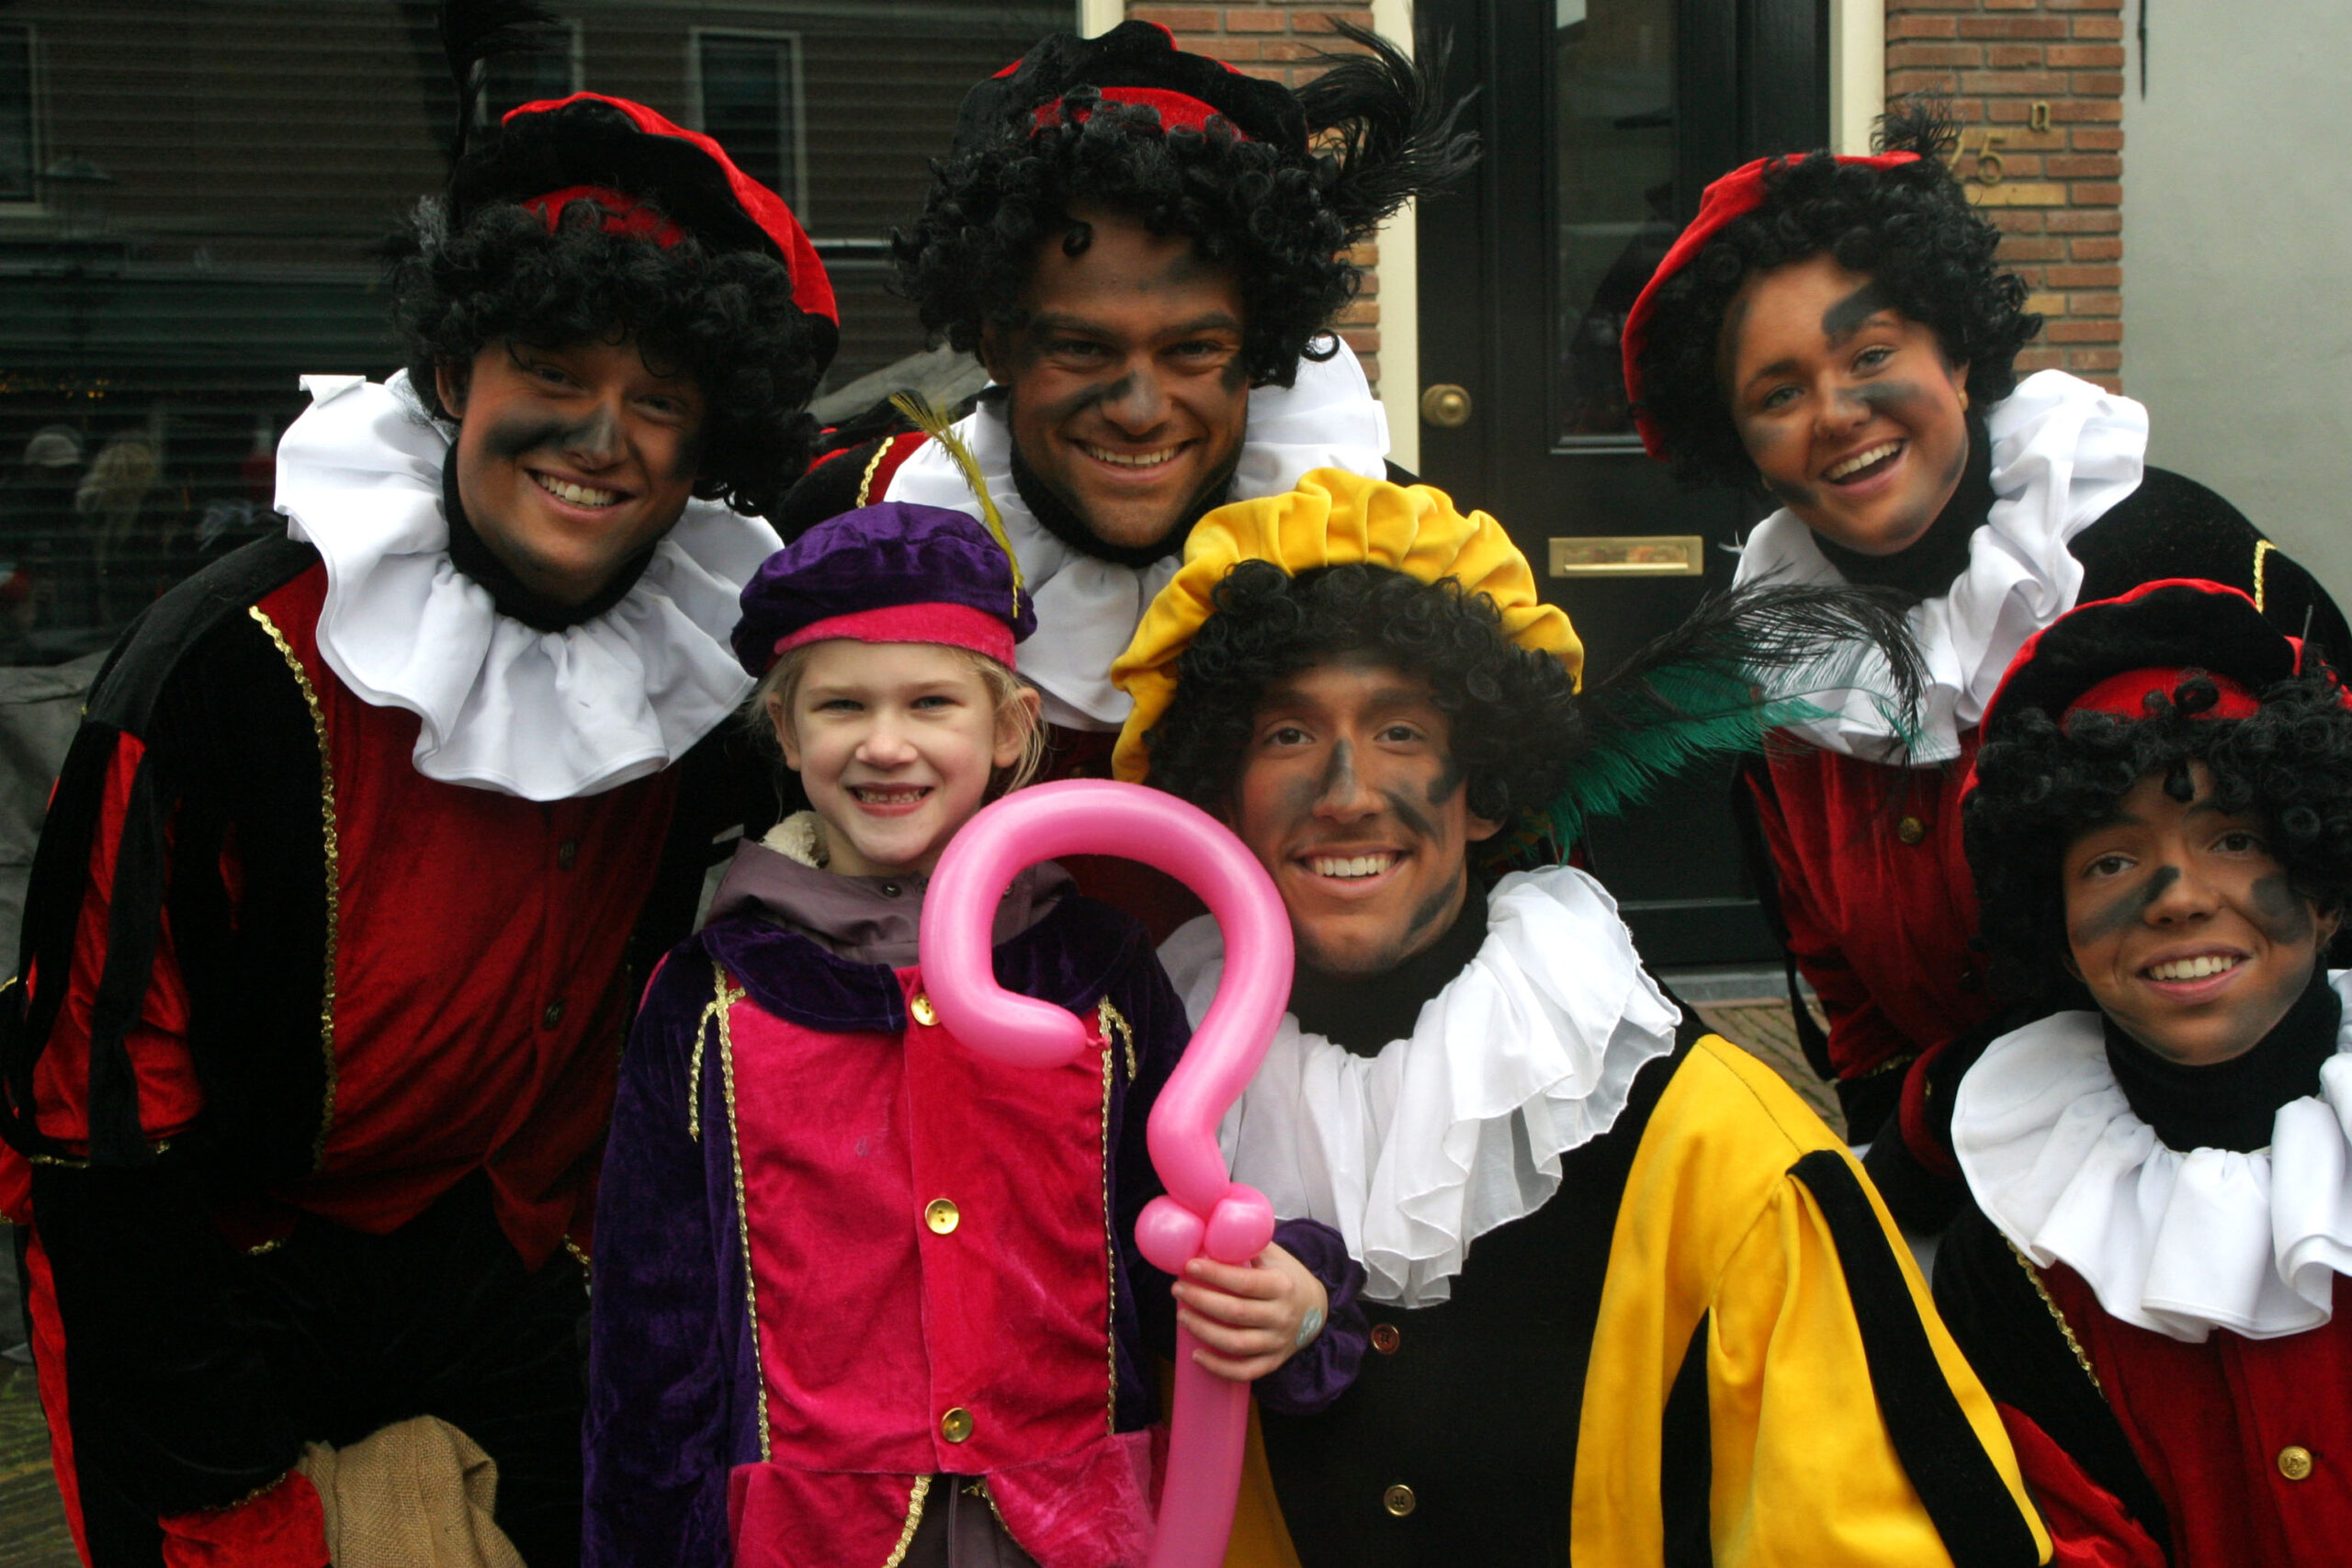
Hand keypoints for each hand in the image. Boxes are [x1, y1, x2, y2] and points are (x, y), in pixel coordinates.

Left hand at [1171, 1241, 1328, 1382]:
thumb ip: (1248, 1244)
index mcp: (1282, 1286)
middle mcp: (1281, 1316)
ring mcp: (1278, 1342)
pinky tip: (1197, 1355)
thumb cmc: (1288, 1276)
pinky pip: (1245, 1371)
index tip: (1189, 1266)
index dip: (1214, 1275)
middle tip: (1177, 1289)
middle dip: (1201, 1301)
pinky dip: (1219, 1368)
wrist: (1317, 1309)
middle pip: (1235, 1313)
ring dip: (1204, 1331)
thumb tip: (1211, 1230)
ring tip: (1181, 1316)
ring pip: (1236, 1344)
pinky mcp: (1273, 1361)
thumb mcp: (1275, 1256)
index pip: (1244, 1282)